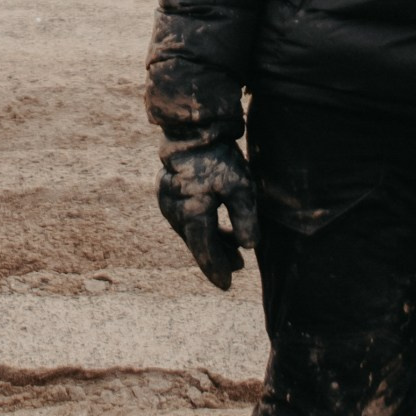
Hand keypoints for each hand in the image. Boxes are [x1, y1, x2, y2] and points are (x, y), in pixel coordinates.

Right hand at [158, 137, 258, 290]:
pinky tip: (216, 225)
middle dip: (217, 256)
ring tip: (233, 247)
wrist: (192, 130)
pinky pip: (184, 218)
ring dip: (210, 240)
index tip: (226, 285)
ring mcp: (167, 201)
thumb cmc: (218, 158)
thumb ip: (245, 218)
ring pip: (190, 230)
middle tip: (238, 266)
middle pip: (196, 242)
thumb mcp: (240, 186)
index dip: (216, 269)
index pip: (205, 250)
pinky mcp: (166, 192)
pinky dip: (200, 225)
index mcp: (191, 213)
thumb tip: (249, 246)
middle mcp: (174, 211)